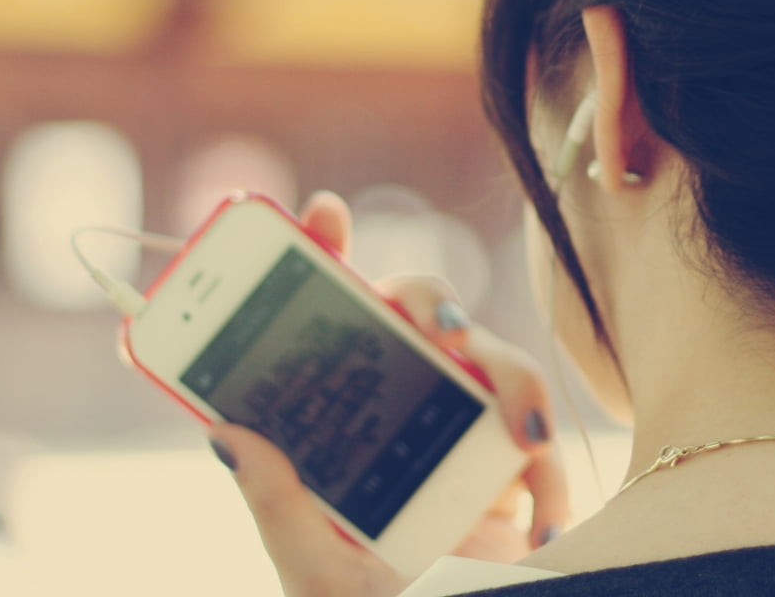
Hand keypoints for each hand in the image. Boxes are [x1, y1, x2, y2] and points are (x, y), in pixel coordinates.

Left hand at [208, 191, 570, 596]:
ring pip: (487, 355)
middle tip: (435, 325)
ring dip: (510, 375)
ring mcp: (460, 430)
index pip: (324, 322)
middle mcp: (398, 411)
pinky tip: (538, 518)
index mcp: (336, 425)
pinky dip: (548, 466)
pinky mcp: (515, 463)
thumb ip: (278, 507)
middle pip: (414, 314)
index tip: (322, 214)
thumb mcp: (316, 571)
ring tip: (518, 429)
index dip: (322, 253)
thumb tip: (226, 432)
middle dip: (427, 299)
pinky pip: (538, 430)